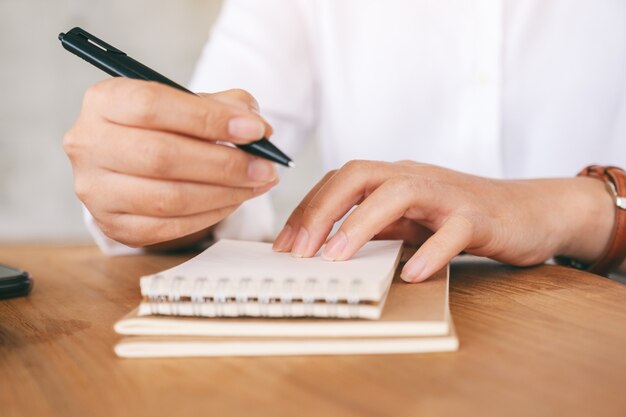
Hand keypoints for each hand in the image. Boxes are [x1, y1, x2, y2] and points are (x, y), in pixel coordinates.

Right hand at [64, 78, 278, 246]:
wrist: (130, 159)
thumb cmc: (165, 126)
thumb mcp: (190, 103)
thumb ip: (224, 106)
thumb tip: (258, 129)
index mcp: (105, 101)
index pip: (153, 106)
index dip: (208, 119)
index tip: (254, 131)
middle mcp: (88, 144)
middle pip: (162, 157)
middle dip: (225, 165)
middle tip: (265, 167)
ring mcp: (96, 190)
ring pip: (168, 198)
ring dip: (224, 193)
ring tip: (257, 185)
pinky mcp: (113, 224)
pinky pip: (168, 227)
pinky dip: (209, 215)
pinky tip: (233, 201)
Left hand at [273, 160, 614, 281]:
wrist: (529, 211)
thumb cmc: (460, 216)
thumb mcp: (409, 219)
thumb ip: (374, 226)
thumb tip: (324, 248)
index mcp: (395, 177)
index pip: (340, 180)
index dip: (308, 209)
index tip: (284, 245)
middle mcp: (416, 178)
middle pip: (360, 175)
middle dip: (323, 210)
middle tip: (298, 251)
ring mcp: (449, 195)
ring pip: (401, 193)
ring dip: (363, 224)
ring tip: (337, 257)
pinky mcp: (480, 218)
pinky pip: (454, 230)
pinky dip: (430, 252)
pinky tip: (411, 275)